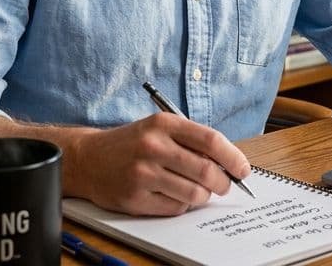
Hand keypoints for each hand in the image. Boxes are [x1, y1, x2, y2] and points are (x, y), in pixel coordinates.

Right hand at [67, 112, 250, 215]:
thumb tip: (229, 163)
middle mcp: (153, 147)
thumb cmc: (133, 143)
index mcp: (164, 124)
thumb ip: (192, 141)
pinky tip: (174, 194)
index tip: (243, 169)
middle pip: (206, 170)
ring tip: (199, 191)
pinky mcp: (134, 198)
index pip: (211, 140)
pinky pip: (175, 207)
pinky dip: (183, 204)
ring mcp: (142, 173)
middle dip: (224, 183)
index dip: (233, 157)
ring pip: (194, 193)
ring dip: (203, 196)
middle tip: (225, 186)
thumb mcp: (161, 129)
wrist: (89, 159)